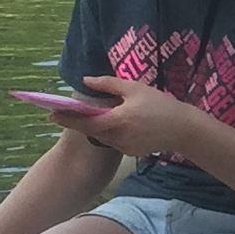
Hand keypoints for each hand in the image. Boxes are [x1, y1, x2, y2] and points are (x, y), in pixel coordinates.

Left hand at [75, 74, 202, 159]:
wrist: (183, 129)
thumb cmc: (160, 104)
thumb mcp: (134, 88)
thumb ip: (107, 84)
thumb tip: (86, 80)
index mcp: (118, 120)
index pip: (86, 121)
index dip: (68, 118)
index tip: (51, 114)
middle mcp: (118, 137)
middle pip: (92, 130)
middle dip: (79, 122)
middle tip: (65, 113)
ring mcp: (124, 147)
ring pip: (103, 136)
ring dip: (97, 126)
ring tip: (97, 114)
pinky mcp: (131, 152)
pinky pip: (115, 141)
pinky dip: (112, 132)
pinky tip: (121, 123)